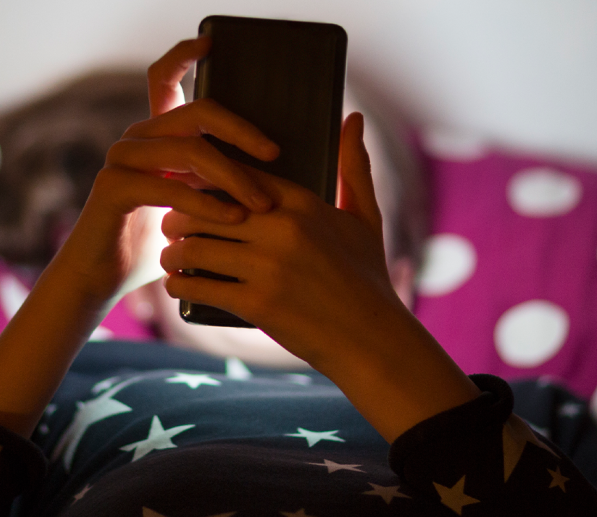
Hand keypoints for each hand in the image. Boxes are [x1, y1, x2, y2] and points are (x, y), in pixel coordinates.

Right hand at [52, 38, 278, 304]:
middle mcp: (139, 138)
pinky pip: (170, 187)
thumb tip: (276, 166)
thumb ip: (224, 179)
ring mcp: (123, 159)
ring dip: (235, 177)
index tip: (211, 44)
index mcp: (159, 135)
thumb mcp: (200, 204)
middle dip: (244, 132)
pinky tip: (232, 217)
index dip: (184, 56)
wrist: (107, 277)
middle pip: (200, 113)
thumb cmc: (163, 241)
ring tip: (263, 203)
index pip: (166, 80)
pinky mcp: (114, 188)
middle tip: (276, 154)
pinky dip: (207, 203)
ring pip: (192, 151)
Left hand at [158, 113, 398, 367]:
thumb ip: (354, 166)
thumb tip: (354, 117)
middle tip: (173, 226)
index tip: (193, 190)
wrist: (372, 339)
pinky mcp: (257, 303)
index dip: (207, 182)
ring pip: (194, 245)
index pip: (236, 176)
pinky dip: (180, 284)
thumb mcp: (365, 218)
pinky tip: (179, 284)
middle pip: (205, 208)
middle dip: (182, 217)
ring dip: (175, 251)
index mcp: (304, 205)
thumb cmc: (368, 278)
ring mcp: (269, 266)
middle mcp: (284, 230)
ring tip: (172, 256)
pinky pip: (198, 283)